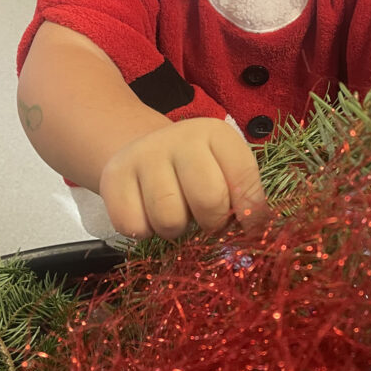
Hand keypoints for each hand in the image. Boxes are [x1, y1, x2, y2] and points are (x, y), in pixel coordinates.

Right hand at [98, 118, 268, 239]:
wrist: (143, 153)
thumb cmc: (196, 171)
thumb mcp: (226, 172)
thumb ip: (245, 198)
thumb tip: (257, 236)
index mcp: (216, 134)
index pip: (244, 177)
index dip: (250, 212)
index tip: (247, 227)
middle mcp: (179, 137)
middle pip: (208, 200)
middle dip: (213, 223)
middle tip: (207, 221)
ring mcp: (143, 155)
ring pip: (169, 219)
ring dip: (176, 229)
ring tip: (176, 213)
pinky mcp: (113, 177)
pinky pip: (134, 227)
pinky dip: (144, 232)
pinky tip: (148, 213)